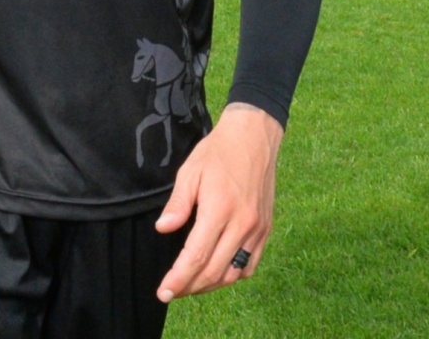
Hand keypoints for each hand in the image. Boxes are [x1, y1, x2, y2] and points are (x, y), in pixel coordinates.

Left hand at [154, 103, 284, 301]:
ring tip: (190, 285)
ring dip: (211, 285)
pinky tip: (218, 273)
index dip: (178, 279)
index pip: (197, 256)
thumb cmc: (217, 152)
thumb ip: (178, 204)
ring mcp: (257, 229)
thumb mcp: (190, 172)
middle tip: (172, 291)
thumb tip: (163, 229)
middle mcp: (242, 224)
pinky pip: (250, 264)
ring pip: (234, 273)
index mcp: (220, 209)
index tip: (163, 292)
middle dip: (190, 287)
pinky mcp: (265, 229)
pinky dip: (233, 275)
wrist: (253, 137)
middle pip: (215, 271)